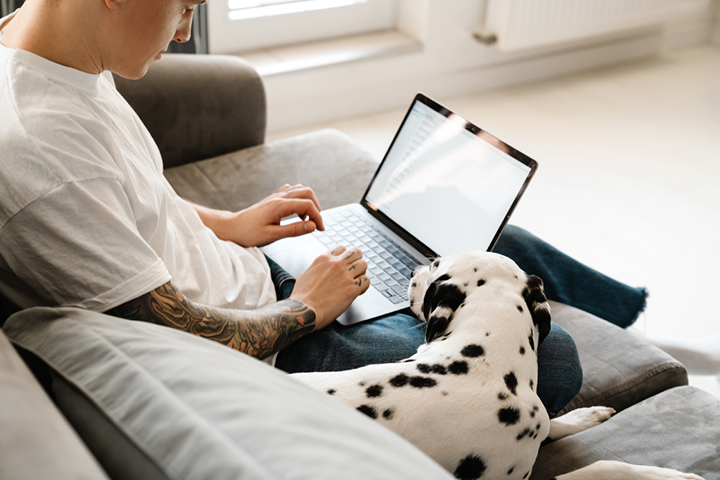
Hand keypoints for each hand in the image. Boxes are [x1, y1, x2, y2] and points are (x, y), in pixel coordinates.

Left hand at [199, 184, 324, 246]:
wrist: (231, 228)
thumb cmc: (248, 233)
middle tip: (316, 224)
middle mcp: (279, 197)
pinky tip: (295, 213)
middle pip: (307, 192)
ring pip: (300, 190)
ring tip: (306, 219)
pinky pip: (291, 192)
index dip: (318, 217)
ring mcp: (276, 196)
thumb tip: (313, 226)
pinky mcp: (273, 199)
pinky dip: (299, 200)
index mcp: (280, 205)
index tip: (320, 229)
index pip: (308, 205)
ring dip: (308, 202)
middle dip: (316, 207)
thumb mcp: (273, 235)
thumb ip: (294, 230)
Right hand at [290, 246, 369, 329]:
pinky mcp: (352, 289)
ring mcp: (345, 276)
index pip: (342, 248)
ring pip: (364, 264)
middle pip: (357, 252)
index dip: (344, 257)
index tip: (344, 265)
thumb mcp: (305, 274)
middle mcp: (336, 264)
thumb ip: (316, 269)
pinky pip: (367, 281)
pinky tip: (358, 291)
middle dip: (356, 261)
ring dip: (361, 273)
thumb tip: (319, 270)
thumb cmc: (301, 298)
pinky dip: (364, 286)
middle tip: (353, 271)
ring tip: (356, 282)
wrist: (304, 311)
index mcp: (324, 259)